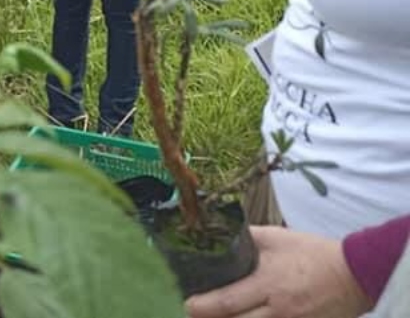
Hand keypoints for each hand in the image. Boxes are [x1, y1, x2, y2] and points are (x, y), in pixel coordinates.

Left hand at [185, 227, 370, 317]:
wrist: (355, 274)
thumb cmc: (313, 253)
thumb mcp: (277, 238)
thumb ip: (246, 238)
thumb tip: (218, 233)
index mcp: (268, 281)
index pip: (228, 301)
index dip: (203, 306)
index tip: (188, 303)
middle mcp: (278, 308)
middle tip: (194, 312)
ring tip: (215, 316)